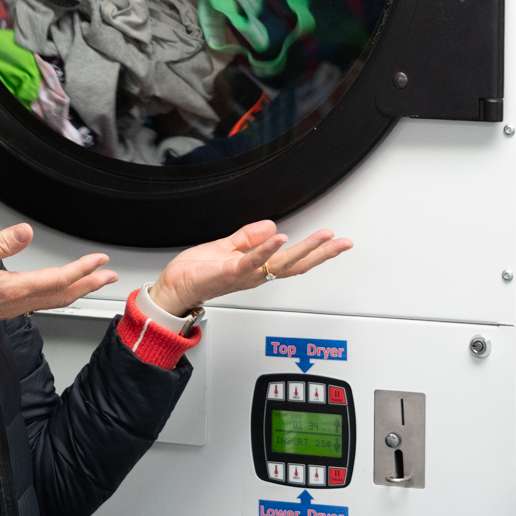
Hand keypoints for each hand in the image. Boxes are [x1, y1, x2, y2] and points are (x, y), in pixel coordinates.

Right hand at [0, 223, 116, 328]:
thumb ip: (0, 244)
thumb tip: (25, 232)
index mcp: (14, 288)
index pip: (58, 278)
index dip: (82, 269)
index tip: (99, 259)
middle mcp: (20, 302)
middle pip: (65, 294)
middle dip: (91, 283)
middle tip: (110, 275)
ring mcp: (16, 308)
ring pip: (57, 300)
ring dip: (79, 290)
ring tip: (94, 281)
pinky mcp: (10, 309)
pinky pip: (45, 303)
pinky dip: (62, 295)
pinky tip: (64, 290)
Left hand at [149, 221, 352, 316]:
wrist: (173, 288)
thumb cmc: (196, 273)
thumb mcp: (227, 248)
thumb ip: (249, 238)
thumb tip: (272, 226)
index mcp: (257, 268)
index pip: (293, 260)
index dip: (316, 252)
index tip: (337, 241)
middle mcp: (255, 274)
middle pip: (295, 265)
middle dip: (321, 253)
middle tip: (342, 242)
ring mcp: (243, 274)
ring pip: (279, 263)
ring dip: (302, 249)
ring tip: (322, 237)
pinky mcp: (227, 272)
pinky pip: (250, 260)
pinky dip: (265, 249)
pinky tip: (279, 238)